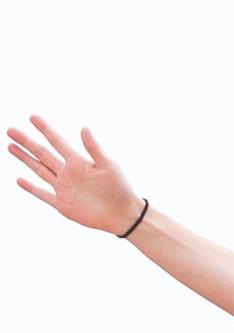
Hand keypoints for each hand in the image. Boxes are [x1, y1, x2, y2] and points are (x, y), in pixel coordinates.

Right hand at [7, 115, 142, 233]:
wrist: (123, 214)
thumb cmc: (120, 188)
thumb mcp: (109, 165)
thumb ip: (94, 148)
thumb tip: (84, 128)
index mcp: (78, 161)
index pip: (57, 141)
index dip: (45, 129)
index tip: (32, 117)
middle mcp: (68, 173)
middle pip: (42, 154)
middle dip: (26, 142)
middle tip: (10, 130)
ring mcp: (64, 188)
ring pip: (39, 170)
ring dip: (25, 159)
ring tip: (10, 147)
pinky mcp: (63, 204)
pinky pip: (43, 195)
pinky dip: (31, 188)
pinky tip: (19, 180)